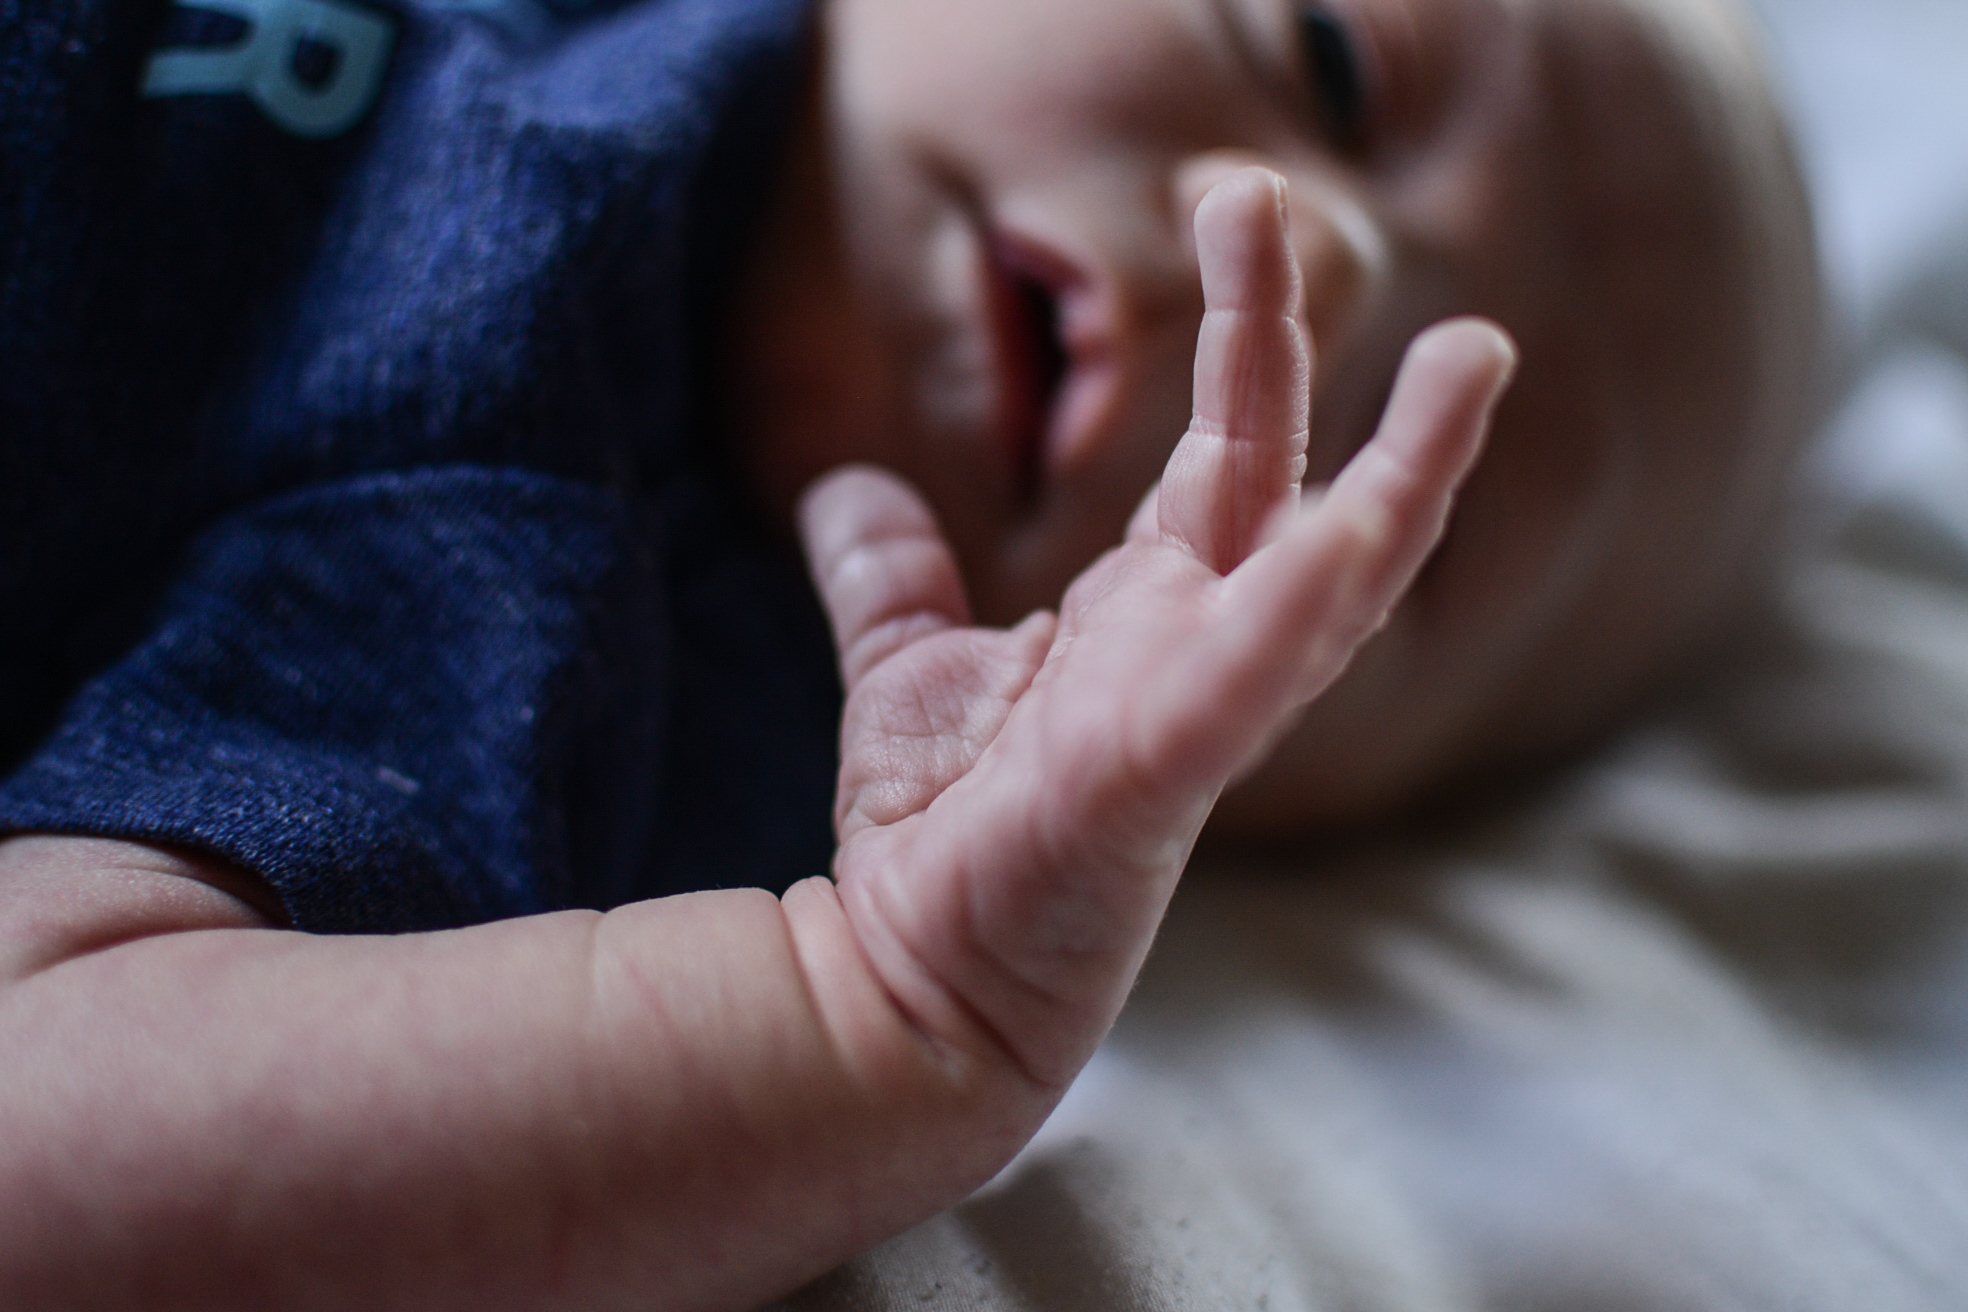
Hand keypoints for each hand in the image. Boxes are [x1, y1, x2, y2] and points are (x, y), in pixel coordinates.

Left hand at [797, 168, 1516, 1090]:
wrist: (898, 989)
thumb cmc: (933, 840)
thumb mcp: (906, 669)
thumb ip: (889, 575)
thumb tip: (848, 486)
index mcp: (1154, 616)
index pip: (1229, 451)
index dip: (1246, 332)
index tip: (1232, 208)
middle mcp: (1196, 652)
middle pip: (1276, 470)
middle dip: (1283, 333)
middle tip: (1264, 193)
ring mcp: (1194, 715)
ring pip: (1332, 576)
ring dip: (1406, 470)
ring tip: (1474, 357)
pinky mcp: (1159, 778)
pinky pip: (1253, 680)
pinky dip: (1307, 609)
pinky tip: (1358, 528)